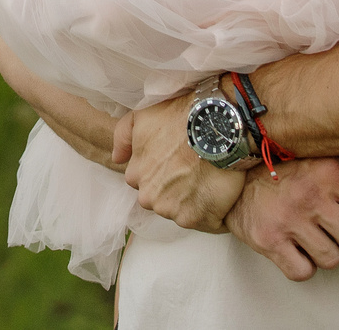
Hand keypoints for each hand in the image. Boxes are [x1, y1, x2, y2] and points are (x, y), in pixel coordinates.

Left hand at [113, 90, 245, 231]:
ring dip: (195, 201)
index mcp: (136, 176)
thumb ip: (123, 136)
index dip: (164, 172)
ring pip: (184, 211)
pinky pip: (206, 222)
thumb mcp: (143, 116)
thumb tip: (117, 159)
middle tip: (195, 170)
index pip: (146, 182)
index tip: (178, 163)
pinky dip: (214, 212)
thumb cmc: (180, 117)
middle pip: (163, 200)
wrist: (217, 125)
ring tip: (210, 180)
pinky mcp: (197, 219)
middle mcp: (149, 198)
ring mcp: (173, 211)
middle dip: (177, 190)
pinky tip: (221, 193)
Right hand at [224, 157, 338, 280]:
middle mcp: (311, 195)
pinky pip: (303, 272)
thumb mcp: (324, 166)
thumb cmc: (285, 170)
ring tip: (319, 242)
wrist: (233, 174)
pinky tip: (298, 249)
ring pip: (333, 260)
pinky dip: (303, 267)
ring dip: (329, 256)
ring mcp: (289, 219)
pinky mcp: (269, 240)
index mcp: (330, 172)